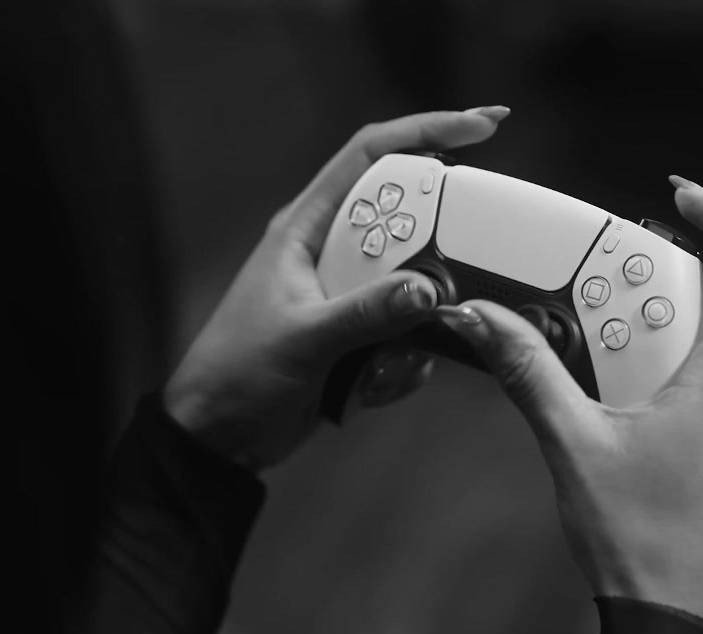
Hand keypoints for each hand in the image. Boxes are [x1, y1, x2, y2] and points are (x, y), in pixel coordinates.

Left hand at [164, 108, 510, 471]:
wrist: (220, 436)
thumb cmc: (238, 373)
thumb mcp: (302, 340)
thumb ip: (365, 313)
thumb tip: (428, 290)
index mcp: (305, 229)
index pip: (369, 156)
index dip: (425, 131)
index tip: (483, 128)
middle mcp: (329, 252)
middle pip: (408, 220)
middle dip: (440, 248)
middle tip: (469, 269)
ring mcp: (347, 294)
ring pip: (414, 283)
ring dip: (419, 323)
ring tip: (392, 360)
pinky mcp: (359, 334)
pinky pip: (408, 332)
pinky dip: (406, 361)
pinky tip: (374, 386)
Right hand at [436, 177, 702, 630]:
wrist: (675, 629)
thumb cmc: (636, 541)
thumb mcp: (570, 444)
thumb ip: (526, 371)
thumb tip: (480, 319)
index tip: (686, 198)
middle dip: (666, 295)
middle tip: (607, 302)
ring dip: (672, 342)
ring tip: (611, 366)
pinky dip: (683, 382)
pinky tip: (632, 414)